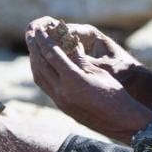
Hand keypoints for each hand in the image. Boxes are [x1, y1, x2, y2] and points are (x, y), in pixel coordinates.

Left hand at [25, 17, 149, 139]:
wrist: (122, 122)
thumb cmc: (116, 94)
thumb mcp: (98, 72)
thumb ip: (80, 59)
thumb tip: (68, 44)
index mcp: (73, 80)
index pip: (52, 55)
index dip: (44, 40)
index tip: (39, 29)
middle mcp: (62, 92)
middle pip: (41, 65)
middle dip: (34, 48)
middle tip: (30, 33)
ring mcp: (60, 102)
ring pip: (39, 77)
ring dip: (35, 60)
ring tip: (33, 46)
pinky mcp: (62, 107)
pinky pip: (45, 86)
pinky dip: (40, 72)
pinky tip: (41, 65)